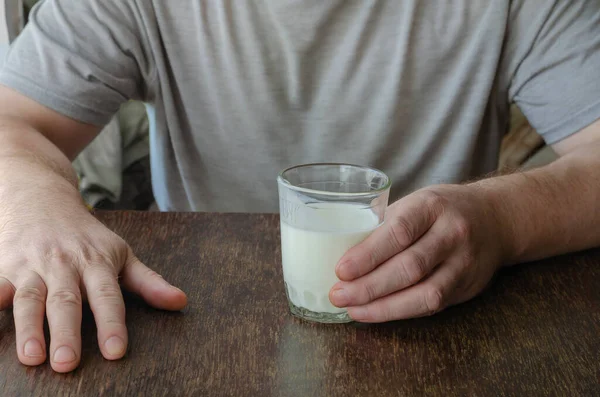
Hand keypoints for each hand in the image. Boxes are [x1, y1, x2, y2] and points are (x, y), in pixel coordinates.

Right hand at [0, 189, 186, 372]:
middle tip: (67, 364)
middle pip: (67, 301)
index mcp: (97, 263)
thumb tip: (181, 302)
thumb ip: (148, 282)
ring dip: (29, 328)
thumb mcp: (121, 253)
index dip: (112, 324)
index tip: (116, 351)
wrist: (41, 197)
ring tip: (32, 357)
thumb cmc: (86, 235)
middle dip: (67, 333)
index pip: (107, 297)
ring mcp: (33, 265)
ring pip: (31, 298)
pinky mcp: (5, 267)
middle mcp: (65, 265)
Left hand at [329, 185, 504, 321]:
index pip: (398, 232)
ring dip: (384, 307)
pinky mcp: (467, 287)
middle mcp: (452, 233)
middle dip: (369, 286)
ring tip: (353, 309)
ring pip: (424, 293)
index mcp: (431, 206)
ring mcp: (464, 263)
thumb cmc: (440, 210)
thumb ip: (383, 226)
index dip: (368, 255)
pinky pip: (432, 305)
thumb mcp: (414, 204)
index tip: (341, 270)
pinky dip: (401, 312)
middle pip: (410, 267)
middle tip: (338, 295)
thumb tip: (341, 254)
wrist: (495, 218)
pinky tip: (377, 312)